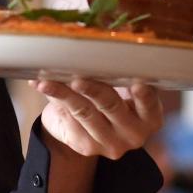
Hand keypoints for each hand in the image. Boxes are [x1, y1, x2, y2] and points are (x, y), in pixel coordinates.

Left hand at [30, 78, 162, 159]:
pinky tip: (42, 86)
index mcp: (151, 118)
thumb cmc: (109, 98)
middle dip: (94, 90)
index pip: (150, 105)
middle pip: (112, 106)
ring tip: (47, 82)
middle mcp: (135, 135)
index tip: (137, 83)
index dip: (144, 95)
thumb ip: (114, 73)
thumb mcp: (120, 87)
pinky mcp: (87, 147)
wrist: (83, 125)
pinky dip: (55, 99)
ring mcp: (111, 144)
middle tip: (78, 79)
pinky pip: (69, 118)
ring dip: (64, 94)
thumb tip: (94, 44)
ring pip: (85, 113)